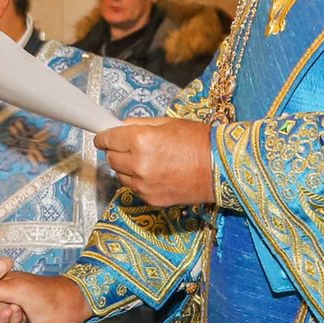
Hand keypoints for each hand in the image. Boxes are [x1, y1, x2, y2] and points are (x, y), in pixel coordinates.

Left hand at [97, 118, 214, 206]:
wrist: (221, 168)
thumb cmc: (199, 142)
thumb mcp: (168, 123)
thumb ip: (140, 124)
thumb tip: (121, 126)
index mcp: (141, 141)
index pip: (108, 140)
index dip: (103, 138)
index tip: (102, 138)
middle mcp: (138, 164)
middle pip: (111, 159)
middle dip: (116, 151)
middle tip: (129, 147)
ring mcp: (144, 185)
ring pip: (120, 176)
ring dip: (126, 168)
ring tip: (146, 161)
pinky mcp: (151, 199)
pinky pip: (134, 189)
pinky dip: (138, 181)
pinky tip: (154, 174)